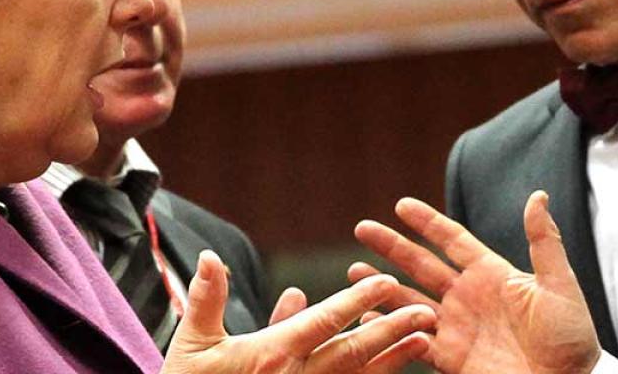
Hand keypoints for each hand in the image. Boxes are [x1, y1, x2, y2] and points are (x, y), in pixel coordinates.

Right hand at [161, 250, 434, 373]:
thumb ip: (207, 299)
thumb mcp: (192, 345)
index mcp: (270, 356)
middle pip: (352, 353)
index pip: (322, 324)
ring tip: (425, 340)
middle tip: (426, 311)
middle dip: (391, 330)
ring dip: (393, 359)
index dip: (355, 302)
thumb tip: (210, 256)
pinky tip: (395, 373)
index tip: (385, 283)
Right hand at [352, 191, 599, 373]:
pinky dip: (389, 329)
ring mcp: (457, 327)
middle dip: (392, 247)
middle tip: (363, 229)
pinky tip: (367, 317)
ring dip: (382, 286)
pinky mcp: (451, 358)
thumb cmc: (571, 336)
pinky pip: (413, 340)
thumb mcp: (559, 284)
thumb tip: (537, 196)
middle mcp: (468, 297)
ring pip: (409, 300)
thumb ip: (543, 241)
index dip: (427, 222)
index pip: (452, 240)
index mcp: (492, 274)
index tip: (401, 205)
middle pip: (421, 265)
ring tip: (354, 272)